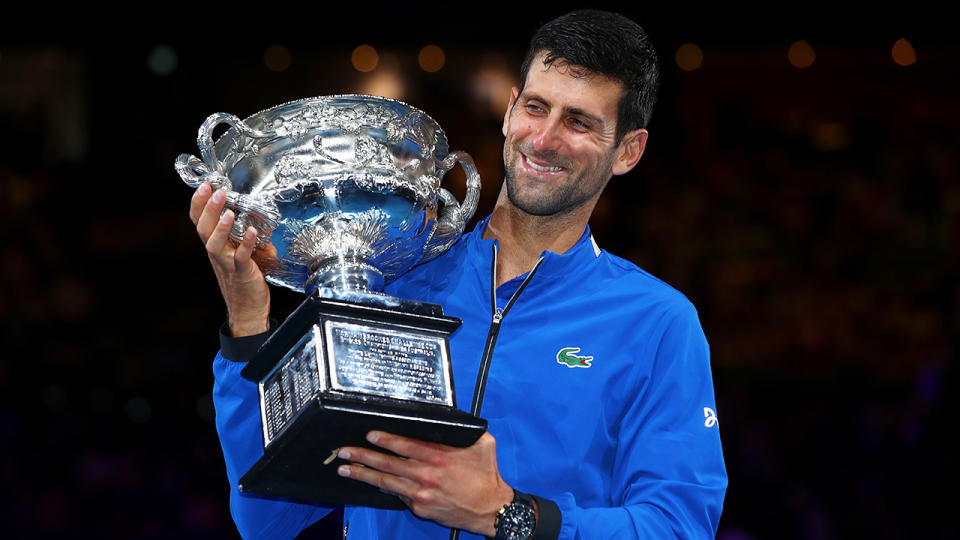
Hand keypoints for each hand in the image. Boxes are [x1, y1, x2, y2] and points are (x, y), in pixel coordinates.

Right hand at [190, 183, 271, 336]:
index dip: (198, 204)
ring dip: (221, 227)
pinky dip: (246, 245)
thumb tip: (262, 223)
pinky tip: (252, 232)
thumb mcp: (244, 253)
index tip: (204, 185)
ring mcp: (228, 264)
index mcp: (215, 245)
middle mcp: (217, 253)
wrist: (247, 311)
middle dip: (208, 208)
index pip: (199, 221)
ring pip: (216, 244)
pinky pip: (241, 258)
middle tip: (215, 191)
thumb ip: (249, 237)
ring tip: (228, 211)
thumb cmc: (245, 281)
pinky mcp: (242, 273)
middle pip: (204, 229)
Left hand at [337, 431, 513, 535]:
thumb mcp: (482, 444)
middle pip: (388, 464)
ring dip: (363, 474)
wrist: (490, 509)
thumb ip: (464, 430)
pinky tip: (369, 481)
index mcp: (440, 457)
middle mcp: (427, 476)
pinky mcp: (420, 508)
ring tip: (344, 468)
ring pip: (386, 482)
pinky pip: (397, 495)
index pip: (406, 445)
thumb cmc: (486, 476)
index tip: (369, 435)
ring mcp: (421, 494)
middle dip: (363, 456)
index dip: (386, 440)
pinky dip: (382, 487)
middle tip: (343, 451)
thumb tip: (452, 418)